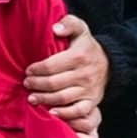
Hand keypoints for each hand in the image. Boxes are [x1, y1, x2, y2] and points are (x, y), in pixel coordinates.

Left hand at [28, 16, 110, 136]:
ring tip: (32, 98)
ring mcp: (88, 89)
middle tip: (26, 84)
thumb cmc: (87, 46)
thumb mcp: (80, 29)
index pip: (51, 65)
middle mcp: (84, 74)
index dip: (36, 70)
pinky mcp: (92, 101)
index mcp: (79, 56)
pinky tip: (51, 112)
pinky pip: (77, 111)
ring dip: (44, 99)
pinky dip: (64, 114)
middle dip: (36, 84)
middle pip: (53, 83)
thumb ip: (68, 23)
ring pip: (62, 98)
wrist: (110, 63)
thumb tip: (54, 29)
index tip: (28, 70)